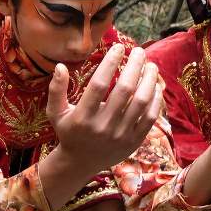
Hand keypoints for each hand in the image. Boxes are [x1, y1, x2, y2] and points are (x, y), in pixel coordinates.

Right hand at [47, 43, 163, 172]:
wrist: (81, 163)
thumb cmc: (68, 131)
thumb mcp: (55, 112)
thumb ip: (56, 89)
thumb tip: (60, 66)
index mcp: (82, 117)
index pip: (99, 84)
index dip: (110, 63)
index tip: (119, 47)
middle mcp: (103, 127)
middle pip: (125, 90)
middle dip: (135, 66)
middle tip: (139, 51)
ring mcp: (120, 135)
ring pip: (142, 102)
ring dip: (149, 79)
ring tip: (150, 65)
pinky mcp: (134, 142)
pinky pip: (151, 117)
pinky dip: (156, 99)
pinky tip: (155, 85)